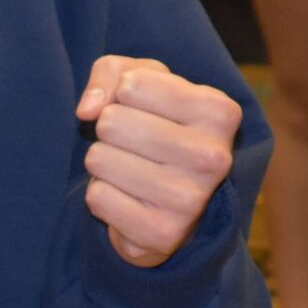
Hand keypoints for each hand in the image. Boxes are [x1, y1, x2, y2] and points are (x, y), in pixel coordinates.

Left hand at [77, 55, 243, 267]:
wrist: (171, 199)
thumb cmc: (157, 123)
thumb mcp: (142, 81)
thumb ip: (112, 72)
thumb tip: (87, 110)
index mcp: (220, 112)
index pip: (132, 84)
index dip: (125, 93)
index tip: (146, 110)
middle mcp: (214, 157)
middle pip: (111, 121)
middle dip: (110, 129)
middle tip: (132, 144)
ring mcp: (192, 200)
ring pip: (99, 159)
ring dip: (103, 162)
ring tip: (129, 168)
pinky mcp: (164, 234)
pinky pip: (97, 197)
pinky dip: (101, 193)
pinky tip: (127, 197)